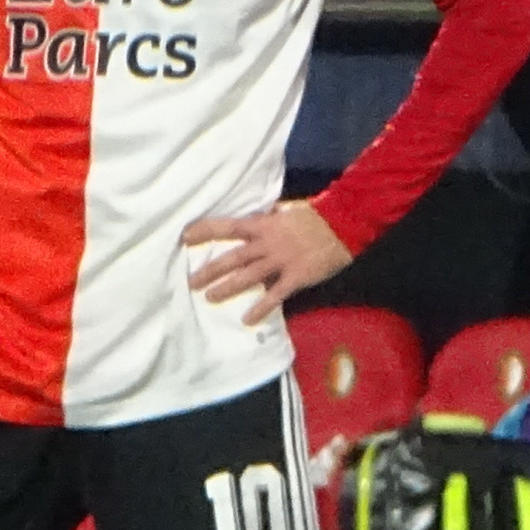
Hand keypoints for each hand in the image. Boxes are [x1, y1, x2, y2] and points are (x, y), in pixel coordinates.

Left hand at [184, 201, 354, 323]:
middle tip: (191, 281)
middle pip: (232, 257)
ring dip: (227, 287)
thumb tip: (259, 217)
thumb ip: (271, 217)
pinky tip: (247, 319)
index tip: (185, 237)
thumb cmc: (316, 215)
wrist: (344, 224)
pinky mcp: (295, 276)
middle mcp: (267, 243)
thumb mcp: (288, 210)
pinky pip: (274, 294)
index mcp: (264, 225)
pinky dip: (260, 307)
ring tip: (209, 297)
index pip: (228, 227)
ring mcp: (281, 260)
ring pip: (248, 276)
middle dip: (210, 269)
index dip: (206, 231)